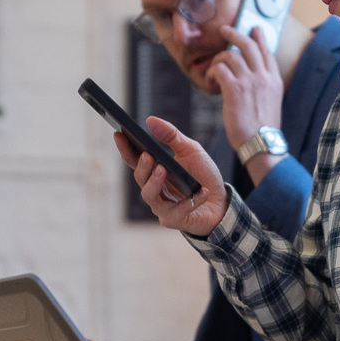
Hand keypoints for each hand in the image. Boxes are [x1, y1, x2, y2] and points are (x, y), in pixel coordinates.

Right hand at [111, 117, 227, 236]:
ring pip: (150, 196)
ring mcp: (162, 206)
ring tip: (163, 170)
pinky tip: (201, 192)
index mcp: (154, 171)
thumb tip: (150, 120)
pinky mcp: (175, 219)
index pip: (134, 160)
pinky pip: (178, 211)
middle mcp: (154, 189)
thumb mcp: (190, 149)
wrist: (220, 200)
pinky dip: (190, 201)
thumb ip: (171, 136)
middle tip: (148, 155)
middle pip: (140, 178)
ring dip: (155, 183)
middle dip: (142, 166)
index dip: (125, 148)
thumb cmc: (202, 175)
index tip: (119, 134)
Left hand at [208, 25, 283, 150]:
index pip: (267, 51)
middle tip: (224, 30)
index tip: (254, 29)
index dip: (259, 38)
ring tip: (214, 70)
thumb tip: (251, 79)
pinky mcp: (234, 89)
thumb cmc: (263, 129)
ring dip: (218, 59)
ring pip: (230, 55)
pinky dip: (212, 72)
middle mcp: (263, 77)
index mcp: (274, 80)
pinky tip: (210, 81)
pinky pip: (219, 69)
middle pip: (248, 45)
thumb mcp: (271, 102)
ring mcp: (249, 81)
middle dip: (235, 34)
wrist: (262, 143)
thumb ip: (264, 87)